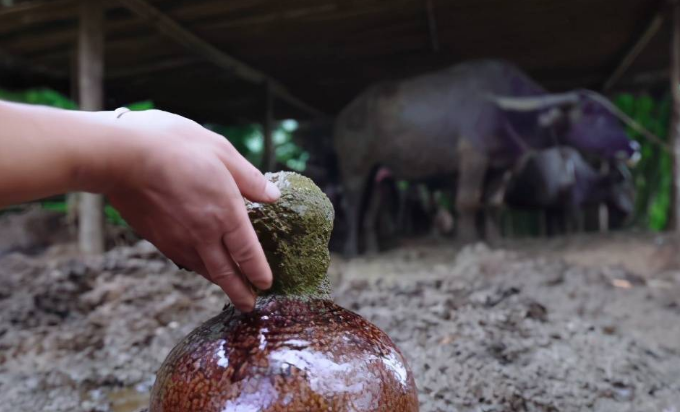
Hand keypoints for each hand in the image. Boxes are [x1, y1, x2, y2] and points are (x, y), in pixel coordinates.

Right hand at [104, 110, 279, 310]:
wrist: (120, 155)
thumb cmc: (174, 146)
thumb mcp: (221, 151)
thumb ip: (249, 178)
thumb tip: (272, 196)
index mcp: (225, 213)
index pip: (248, 253)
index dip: (258, 272)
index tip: (266, 284)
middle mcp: (203, 234)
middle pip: (226, 273)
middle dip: (240, 293)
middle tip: (249, 306)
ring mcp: (176, 239)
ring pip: (203, 270)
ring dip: (218, 284)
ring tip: (228, 290)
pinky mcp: (156, 237)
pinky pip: (183, 259)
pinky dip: (196, 268)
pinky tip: (199, 265)